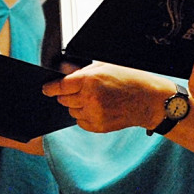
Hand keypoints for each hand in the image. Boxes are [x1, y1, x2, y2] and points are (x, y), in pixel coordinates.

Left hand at [42, 62, 171, 132]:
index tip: (46, 88)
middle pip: (63, 100)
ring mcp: (94, 114)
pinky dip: (84, 116)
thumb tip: (62, 71)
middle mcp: (90, 98)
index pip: (60, 87)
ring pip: (71, 111)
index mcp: (90, 80)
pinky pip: (80, 122)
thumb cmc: (129, 80)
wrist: (148, 100)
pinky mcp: (99, 127)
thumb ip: (81, 70)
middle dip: (67, 95)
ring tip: (93, 99)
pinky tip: (97, 108)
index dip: (50, 87)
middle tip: (79, 90)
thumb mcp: (105, 66)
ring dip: (76, 105)